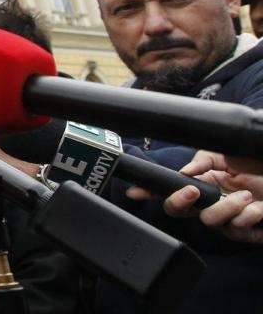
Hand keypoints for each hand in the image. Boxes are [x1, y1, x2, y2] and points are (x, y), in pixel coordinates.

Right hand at [127, 151, 262, 243]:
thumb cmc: (259, 162)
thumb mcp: (230, 152)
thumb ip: (204, 159)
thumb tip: (184, 173)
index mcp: (206, 183)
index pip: (172, 188)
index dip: (150, 191)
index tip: (134, 190)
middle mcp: (213, 202)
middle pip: (179, 212)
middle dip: (180, 202)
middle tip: (192, 191)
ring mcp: (230, 218)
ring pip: (210, 222)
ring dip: (226, 208)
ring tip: (246, 196)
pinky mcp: (249, 232)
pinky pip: (236, 231)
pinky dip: (247, 218)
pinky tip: (258, 208)